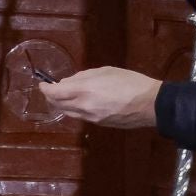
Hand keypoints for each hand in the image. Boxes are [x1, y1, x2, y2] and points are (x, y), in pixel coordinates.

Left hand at [39, 66, 162, 128]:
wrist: (152, 104)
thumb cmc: (129, 82)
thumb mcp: (104, 71)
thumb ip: (82, 77)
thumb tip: (67, 83)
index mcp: (83, 91)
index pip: (54, 93)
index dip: (45, 89)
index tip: (42, 84)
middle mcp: (83, 107)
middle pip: (57, 105)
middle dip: (50, 97)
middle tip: (50, 90)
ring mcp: (91, 118)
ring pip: (68, 113)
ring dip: (61, 105)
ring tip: (63, 96)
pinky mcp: (100, 124)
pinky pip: (81, 117)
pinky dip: (75, 110)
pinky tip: (80, 103)